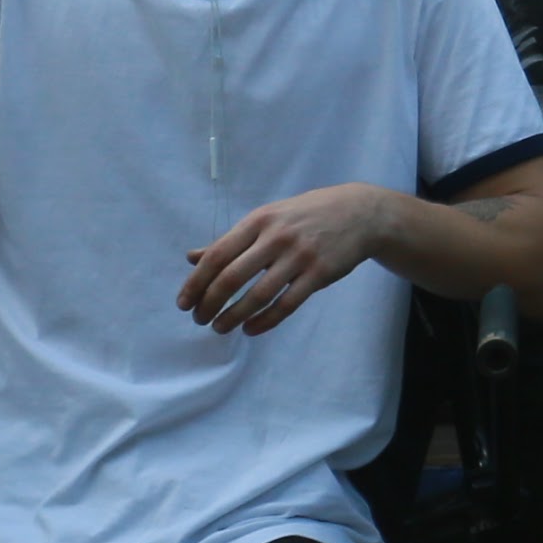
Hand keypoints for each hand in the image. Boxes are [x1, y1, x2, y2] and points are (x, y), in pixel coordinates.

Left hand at [177, 182, 398, 333]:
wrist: (358, 213)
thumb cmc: (305, 216)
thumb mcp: (267, 218)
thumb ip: (231, 240)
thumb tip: (192, 258)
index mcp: (258, 221)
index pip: (217, 255)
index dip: (196, 282)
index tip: (184, 303)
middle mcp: (276, 237)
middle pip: (232, 277)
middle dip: (210, 303)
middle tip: (200, 319)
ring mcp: (299, 256)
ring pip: (258, 295)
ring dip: (234, 316)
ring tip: (220, 328)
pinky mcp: (320, 274)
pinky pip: (287, 304)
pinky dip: (265, 321)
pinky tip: (251, 329)